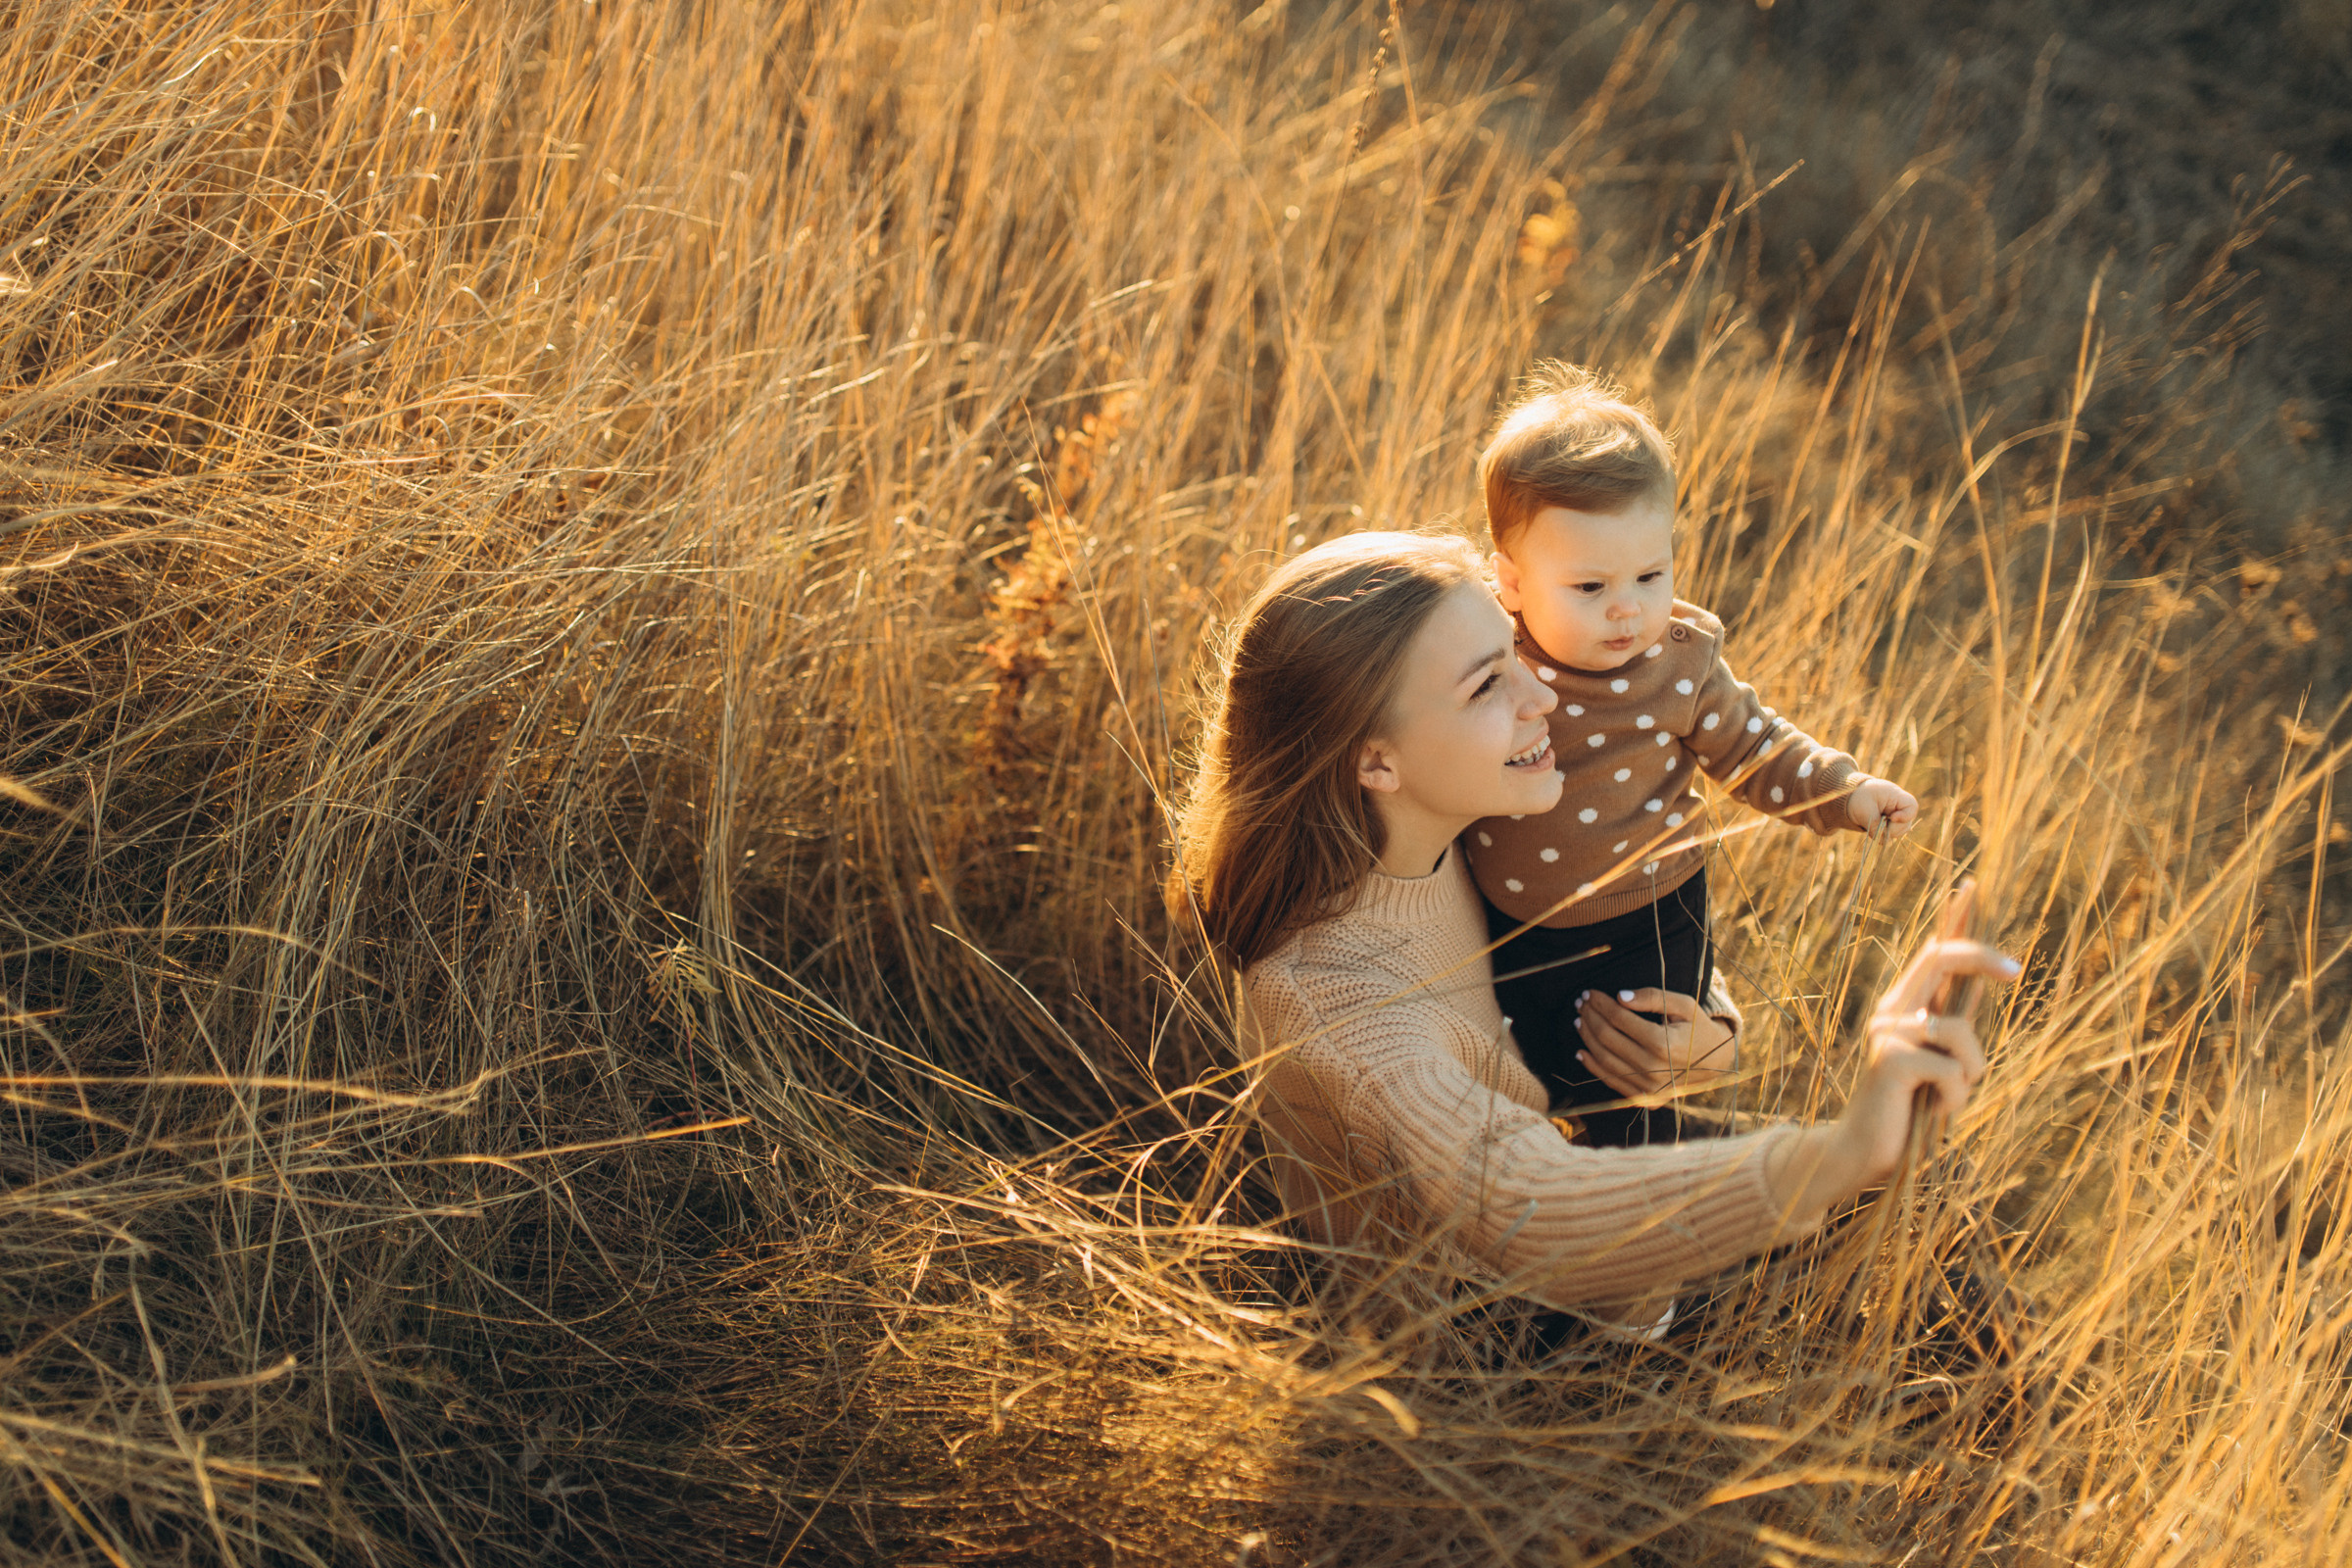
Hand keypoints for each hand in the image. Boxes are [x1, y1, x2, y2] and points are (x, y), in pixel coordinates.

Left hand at [1574, 987, 1735, 1100]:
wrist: (1716, 1062)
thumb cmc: (1697, 1028)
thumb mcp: (1684, 1005)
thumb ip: (1653, 997)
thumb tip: (1619, 996)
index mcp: (1663, 1043)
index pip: (1619, 1018)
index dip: (1600, 1003)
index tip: (1590, 993)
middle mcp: (1653, 1068)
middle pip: (1607, 1037)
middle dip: (1590, 1017)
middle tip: (1580, 1002)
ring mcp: (1648, 1087)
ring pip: (1604, 1059)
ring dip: (1587, 1038)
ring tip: (1580, 1020)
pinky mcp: (1644, 1097)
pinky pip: (1611, 1080)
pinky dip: (1592, 1065)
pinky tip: (1582, 1050)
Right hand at [1765, 932, 2018, 1224]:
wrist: (1861, 1155)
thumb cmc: (1906, 1117)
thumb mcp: (1935, 1069)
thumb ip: (1947, 1036)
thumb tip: (1975, 1006)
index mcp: (1902, 1009)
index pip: (1932, 954)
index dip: (1957, 925)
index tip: (1975, 894)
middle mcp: (1890, 1011)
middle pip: (1942, 958)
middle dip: (1982, 957)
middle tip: (2016, 972)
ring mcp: (1886, 1031)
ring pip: (1961, 1034)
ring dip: (1969, 1076)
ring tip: (1943, 1100)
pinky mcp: (1889, 1059)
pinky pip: (1953, 1071)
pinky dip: (1954, 1099)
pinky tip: (1929, 1114)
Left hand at [1847, 776, 1918, 837]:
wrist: (1854, 798)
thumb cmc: (1861, 797)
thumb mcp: (1865, 809)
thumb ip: (1874, 824)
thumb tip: (1882, 840)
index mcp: (1898, 797)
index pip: (1912, 807)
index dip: (1905, 816)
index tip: (1892, 818)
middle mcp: (1901, 809)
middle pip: (1905, 825)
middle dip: (1890, 828)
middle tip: (1875, 821)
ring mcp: (1898, 819)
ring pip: (1898, 833)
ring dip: (1885, 832)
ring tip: (1873, 822)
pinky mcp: (1891, 827)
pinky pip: (1889, 837)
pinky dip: (1881, 835)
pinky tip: (1874, 827)